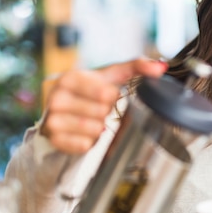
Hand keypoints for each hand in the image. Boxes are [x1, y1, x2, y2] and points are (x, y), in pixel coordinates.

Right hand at [40, 58, 167, 153]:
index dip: (111, 97)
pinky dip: (89, 142)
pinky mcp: (53, 139)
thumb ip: (137, 67)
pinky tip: (83, 133)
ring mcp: (52, 119)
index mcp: (70, 78)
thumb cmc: (91, 91)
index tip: (106, 94)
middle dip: (105, 113)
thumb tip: (160, 67)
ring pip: (93, 130)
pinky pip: (84, 145)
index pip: (105, 93)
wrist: (64, 112)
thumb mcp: (112, 76)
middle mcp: (56, 97)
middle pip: (101, 112)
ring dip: (98, 128)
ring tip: (90, 120)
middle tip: (97, 109)